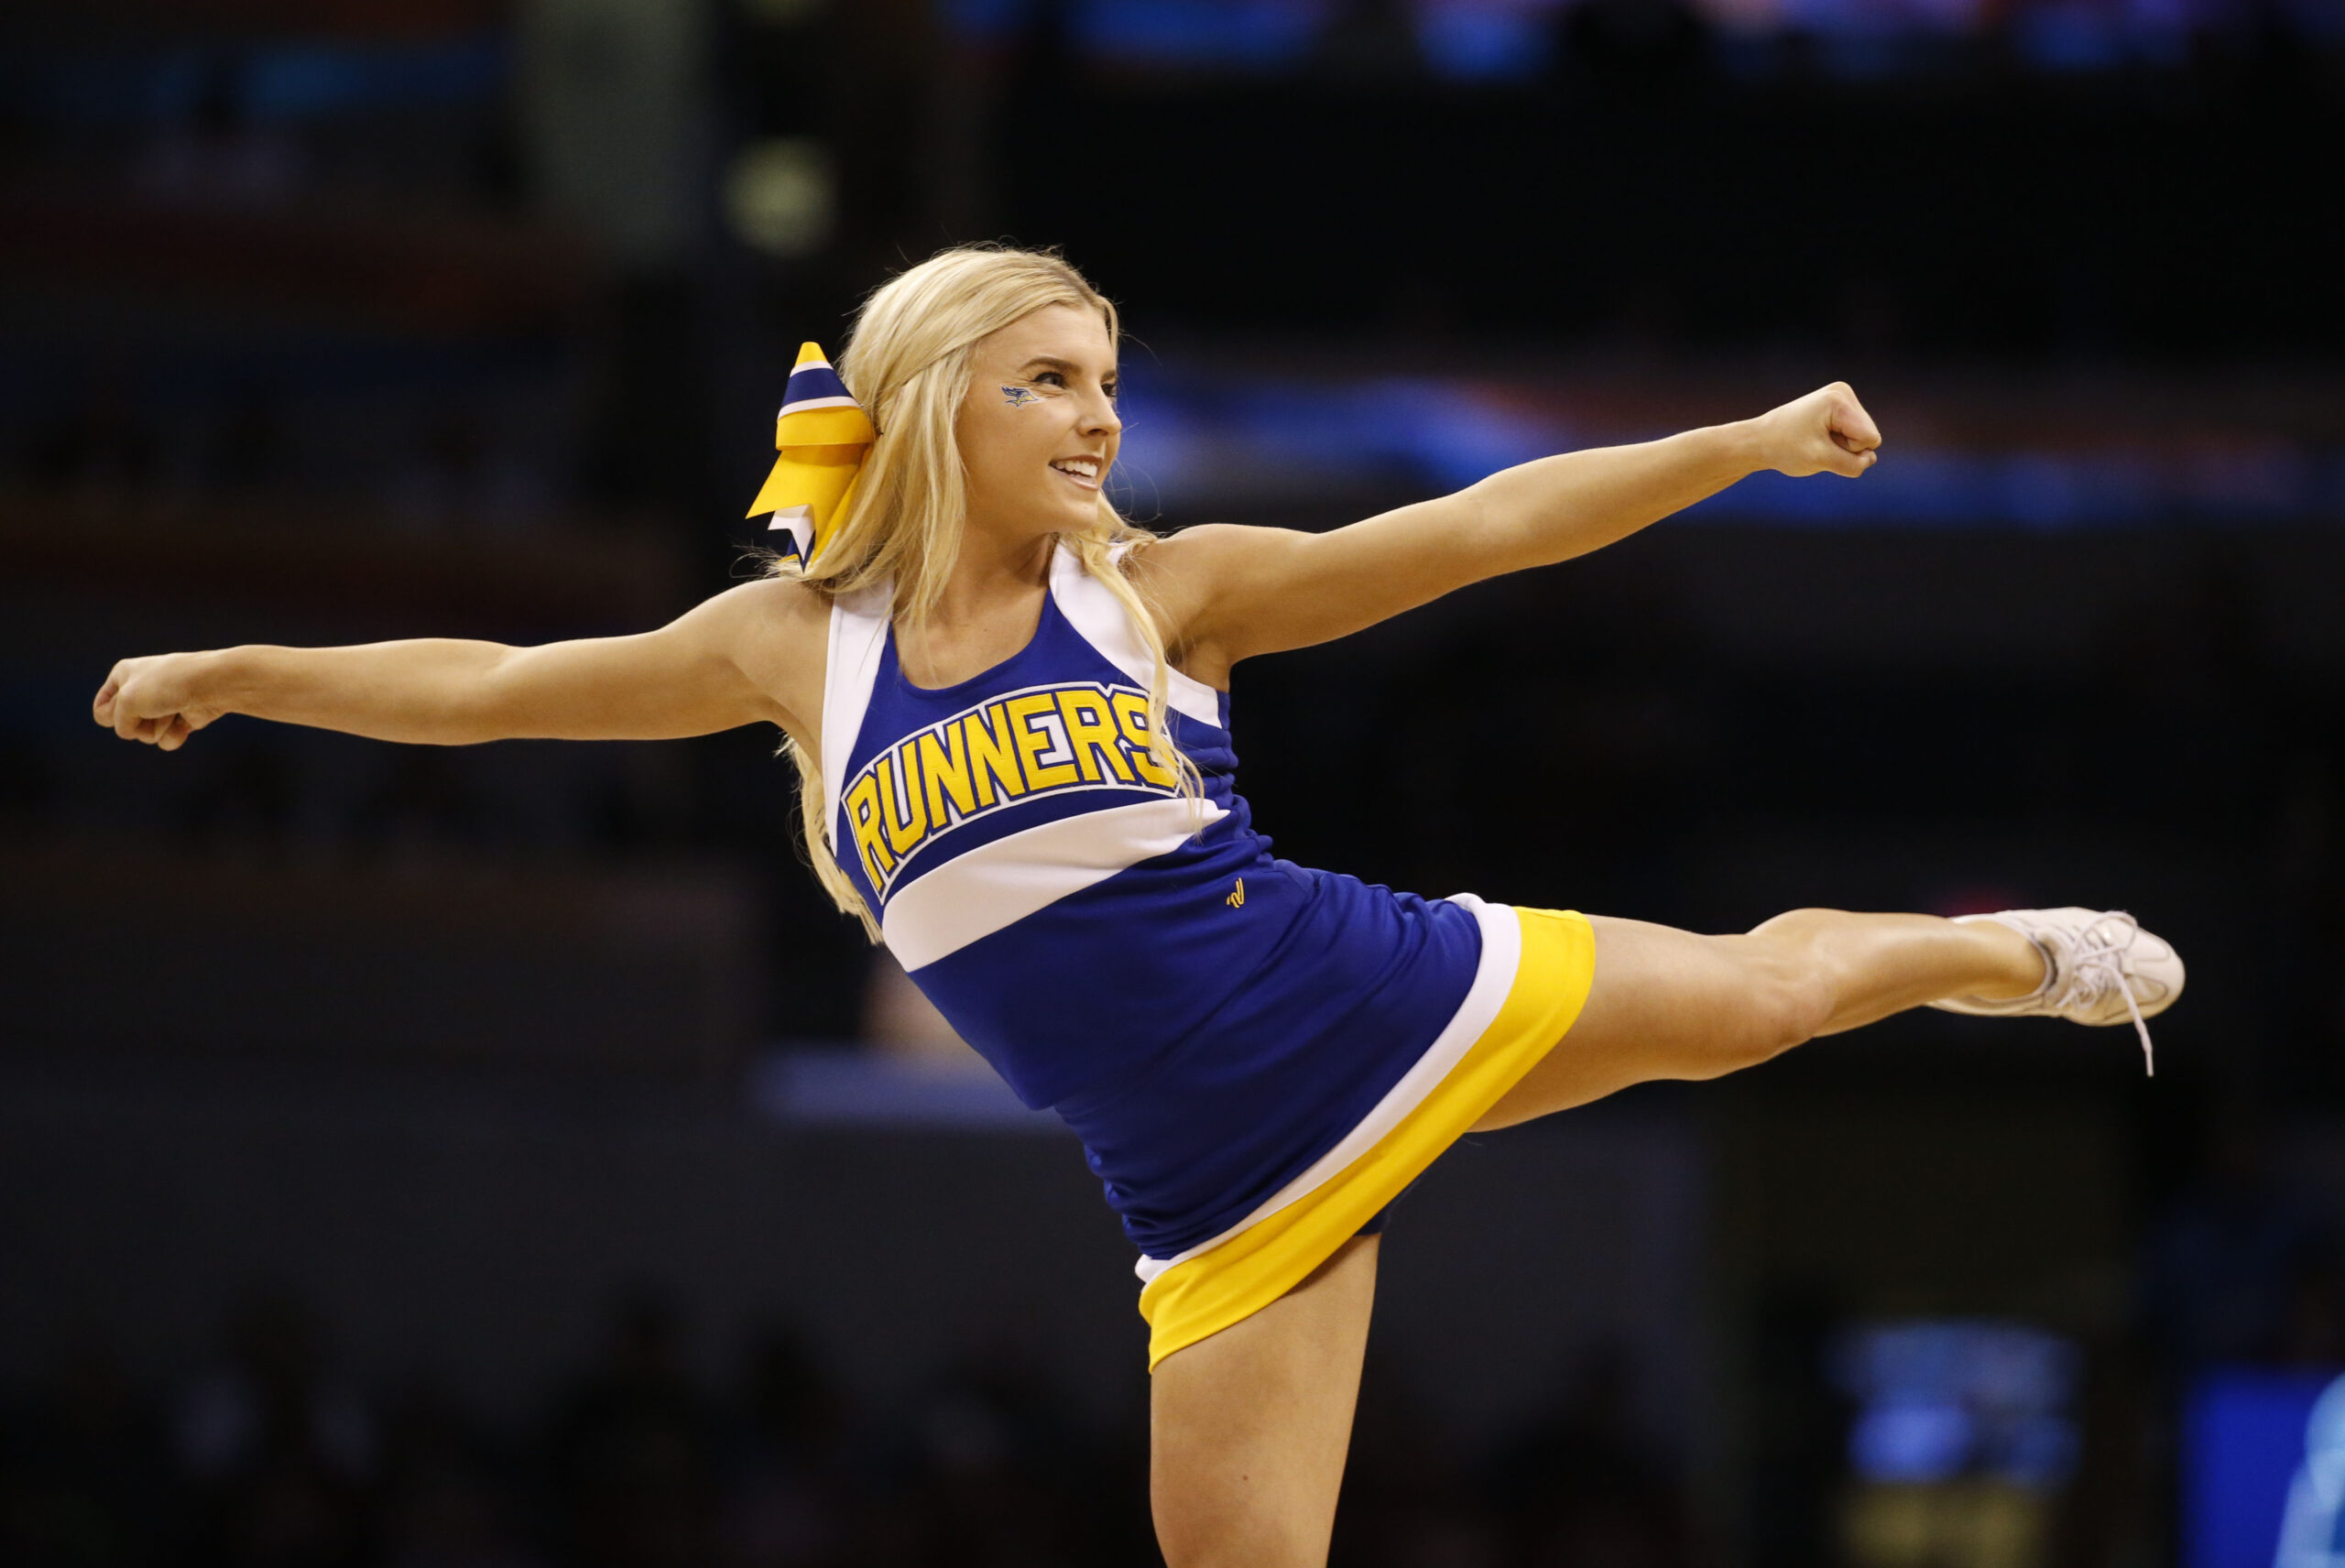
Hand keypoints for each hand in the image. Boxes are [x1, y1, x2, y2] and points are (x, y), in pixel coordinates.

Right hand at [93, 652, 227, 750]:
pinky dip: (174, 735)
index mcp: (124, 675)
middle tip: (154, 706)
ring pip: (146, 735)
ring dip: (158, 728)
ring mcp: (164, 705)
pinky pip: (167, 740)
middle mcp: (142, 689)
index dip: (111, 715)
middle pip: (125, 726)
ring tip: (173, 709)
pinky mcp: (184, 718)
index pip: (102, 709)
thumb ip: (118, 722)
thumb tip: (135, 734)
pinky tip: (186, 720)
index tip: (126, 703)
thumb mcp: (126, 702)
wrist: (212, 684)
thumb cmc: (166, 686)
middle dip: (137, 723)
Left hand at [1754, 382, 1880, 477]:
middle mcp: (1843, 393)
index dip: (1848, 451)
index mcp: (1839, 400)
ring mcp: (1841, 398)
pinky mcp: (1838, 407)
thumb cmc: (1784, 448)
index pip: (1870, 438)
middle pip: (1868, 435)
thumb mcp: (1820, 460)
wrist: (1759, 440)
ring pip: (1862, 436)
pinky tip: (1817, 436)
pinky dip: (1837, 442)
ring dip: (1840, 446)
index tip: (1820, 444)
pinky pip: (1853, 434)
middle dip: (1845, 447)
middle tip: (1815, 443)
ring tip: (1814, 440)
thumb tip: (1870, 459)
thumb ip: (1853, 464)